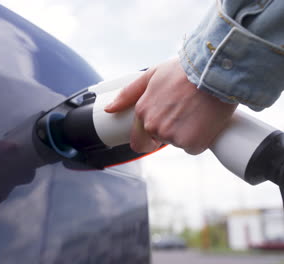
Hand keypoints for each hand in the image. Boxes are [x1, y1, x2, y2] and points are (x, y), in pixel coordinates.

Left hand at [104, 58, 237, 154]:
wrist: (215, 71)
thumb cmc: (185, 70)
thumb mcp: (152, 75)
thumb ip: (128, 94)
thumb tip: (109, 108)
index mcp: (142, 112)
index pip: (138, 141)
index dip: (150, 137)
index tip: (162, 130)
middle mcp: (153, 127)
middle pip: (161, 140)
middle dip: (171, 130)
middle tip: (185, 111)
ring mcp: (171, 137)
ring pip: (178, 142)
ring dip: (187, 132)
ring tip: (197, 111)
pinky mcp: (191, 143)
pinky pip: (194, 147)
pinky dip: (201, 137)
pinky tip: (206, 120)